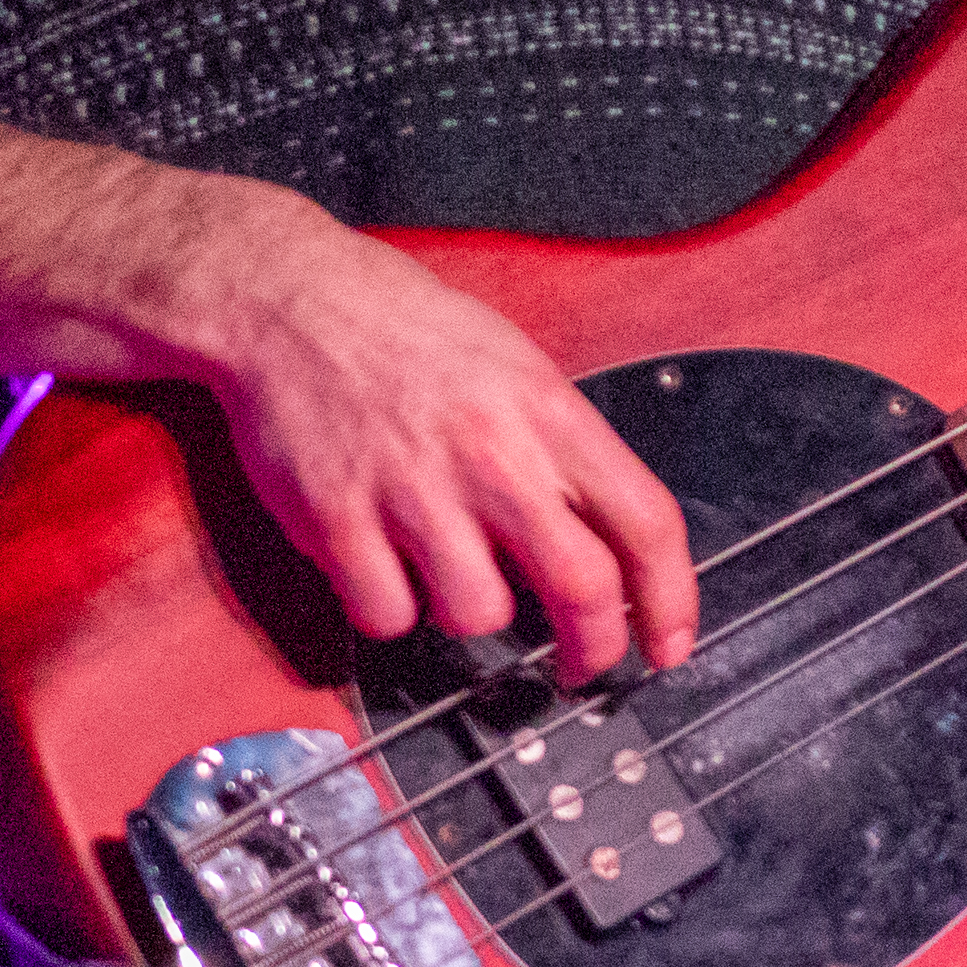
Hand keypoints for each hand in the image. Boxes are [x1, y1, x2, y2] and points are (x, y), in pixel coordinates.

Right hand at [201, 208, 697, 680]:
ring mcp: (413, 489)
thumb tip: (611, 543)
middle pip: (582, 586)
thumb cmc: (412, 334)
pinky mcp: (338, 518)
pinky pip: (387, 614)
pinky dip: (390, 609)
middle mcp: (493, 454)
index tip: (667, 643)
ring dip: (472, 615)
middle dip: (594, 648)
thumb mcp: (519, 370)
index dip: (671, 599)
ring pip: (480, 614)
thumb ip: (565, 453)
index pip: (647, 522)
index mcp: (551, 414)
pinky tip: (385, 565)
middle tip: (582, 665)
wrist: (295, 301)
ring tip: (450, 571)